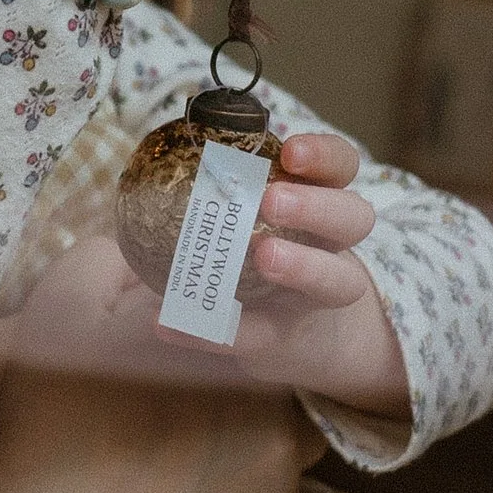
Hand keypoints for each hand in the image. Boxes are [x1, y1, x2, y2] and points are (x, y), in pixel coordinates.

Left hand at [0, 139, 407, 417]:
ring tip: (264, 257)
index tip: (289, 149)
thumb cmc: (267, 252)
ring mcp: (321, 299)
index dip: (323, 155)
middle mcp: (335, 248)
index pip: (341, 168)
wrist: (306, 336)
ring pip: (337, 281)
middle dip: (316, 206)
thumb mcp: (257, 215)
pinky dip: (209, 333)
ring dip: (300, 267)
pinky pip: (255, 338)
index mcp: (322, 203)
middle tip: (272, 201)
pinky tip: (166, 323)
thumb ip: (221, 188)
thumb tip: (140, 160)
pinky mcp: (287, 343)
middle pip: (353, 218)